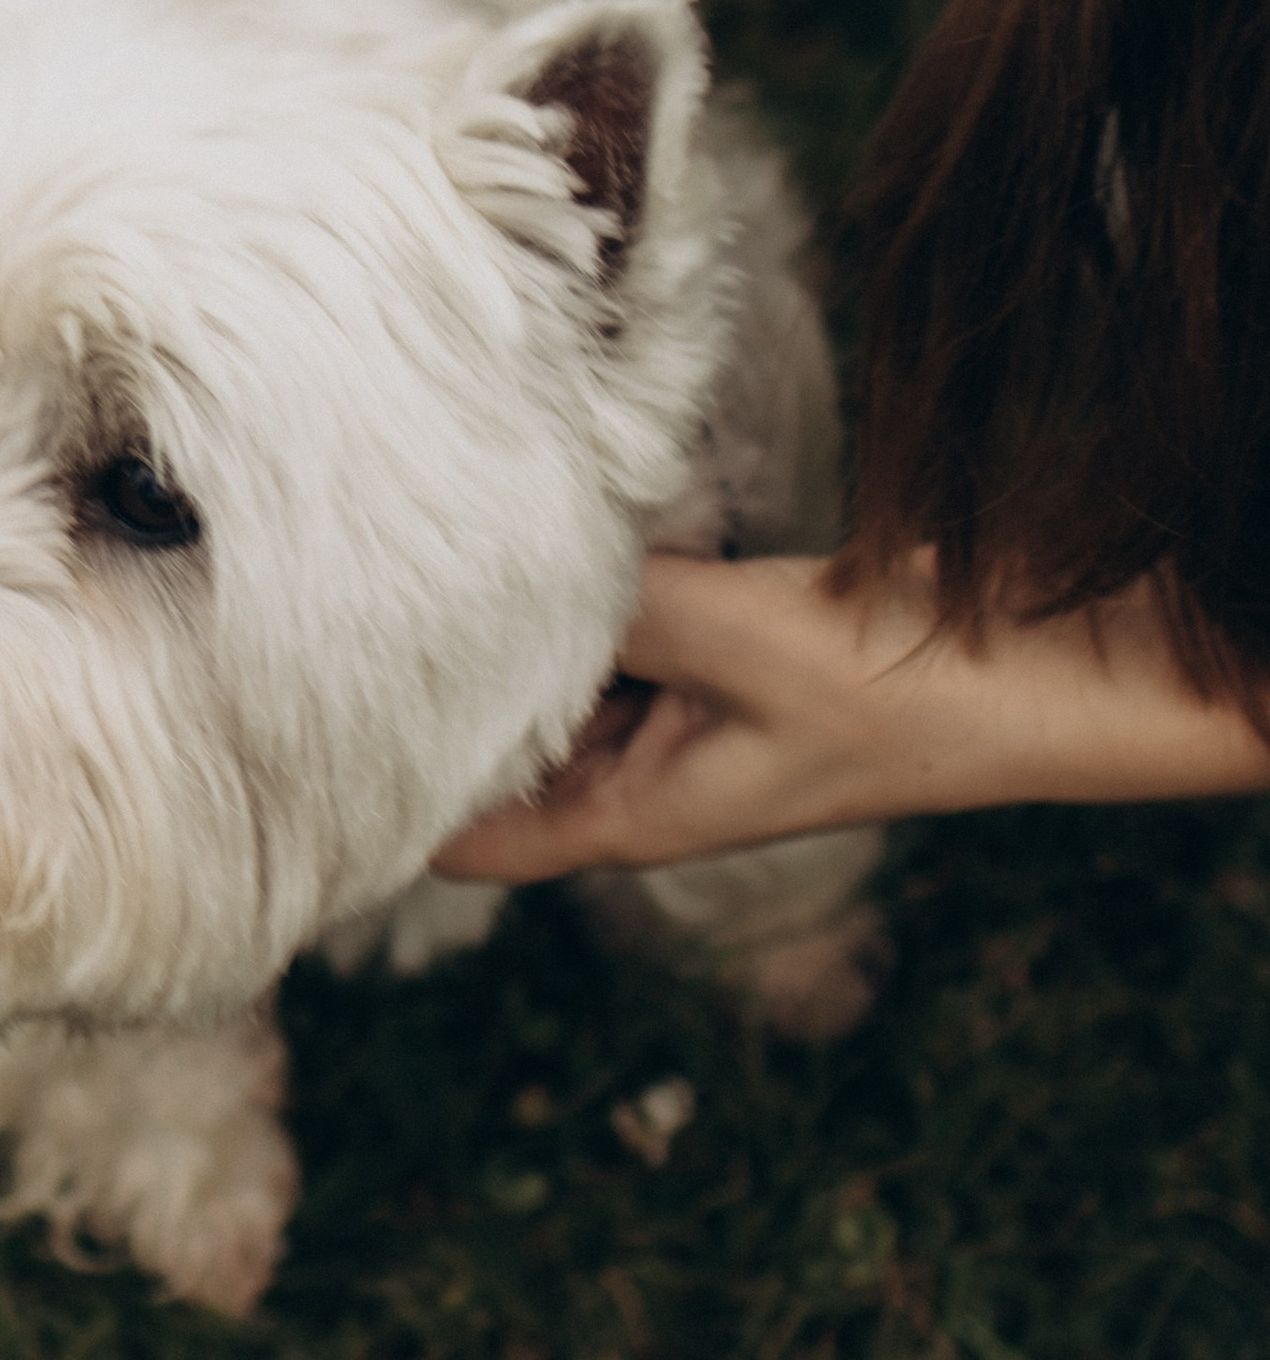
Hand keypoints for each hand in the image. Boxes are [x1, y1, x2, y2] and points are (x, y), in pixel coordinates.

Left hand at [432, 550, 1269, 882]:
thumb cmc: (907, 691)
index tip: (316, 723)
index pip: (465, 839)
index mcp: (631, 816)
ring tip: (442, 542)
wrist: (1044, 671)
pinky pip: (623, 620)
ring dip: (524, 622)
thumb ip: (617, 610)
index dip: (388, 796)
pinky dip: (596, 584)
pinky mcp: (719, 649)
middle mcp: (642, 774)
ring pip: (560, 672)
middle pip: (498, 745)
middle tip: (357, 588)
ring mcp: (681, 710)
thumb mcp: (738, 641)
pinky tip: (573, 520)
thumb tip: (500, 571)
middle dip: (443, 683)